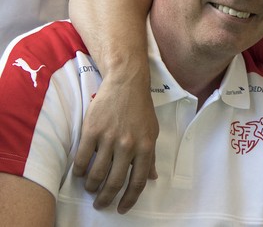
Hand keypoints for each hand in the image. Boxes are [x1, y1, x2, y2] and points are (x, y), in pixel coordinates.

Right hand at [73, 74, 158, 213]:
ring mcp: (108, 138)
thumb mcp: (152, 132)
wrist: (126, 83)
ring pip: (96, 173)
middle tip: (101, 204)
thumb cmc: (141, 108)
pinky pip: (82, 158)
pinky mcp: (91, 131)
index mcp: (145, 147)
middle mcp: (127, 145)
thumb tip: (152, 177)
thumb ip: (151, 156)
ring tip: (90, 189)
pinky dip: (79, 170)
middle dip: (106, 198)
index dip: (129, 199)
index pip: (137, 182)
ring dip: (91, 186)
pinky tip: (80, 173)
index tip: (121, 208)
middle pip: (113, 182)